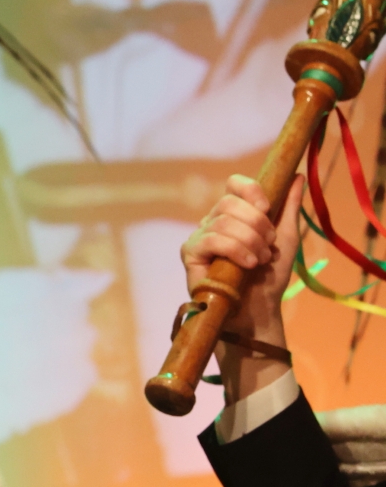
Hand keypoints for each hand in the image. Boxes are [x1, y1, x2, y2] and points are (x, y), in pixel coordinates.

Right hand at [180, 174, 302, 401]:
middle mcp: (213, 221)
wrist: (258, 311)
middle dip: (256, 224)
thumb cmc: (269, 278)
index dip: (251, 191)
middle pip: (229, 202)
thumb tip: (297, 175)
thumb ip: (288, 207)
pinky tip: (247, 264)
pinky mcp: (190, 254)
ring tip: (259, 261)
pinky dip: (234, 250)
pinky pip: (210, 239)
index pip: (234, 184)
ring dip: (250, 242)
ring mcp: (199, 237)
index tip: (267, 208)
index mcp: (234, 214)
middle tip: (268, 247)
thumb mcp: (286, 238)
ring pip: (222, 222)